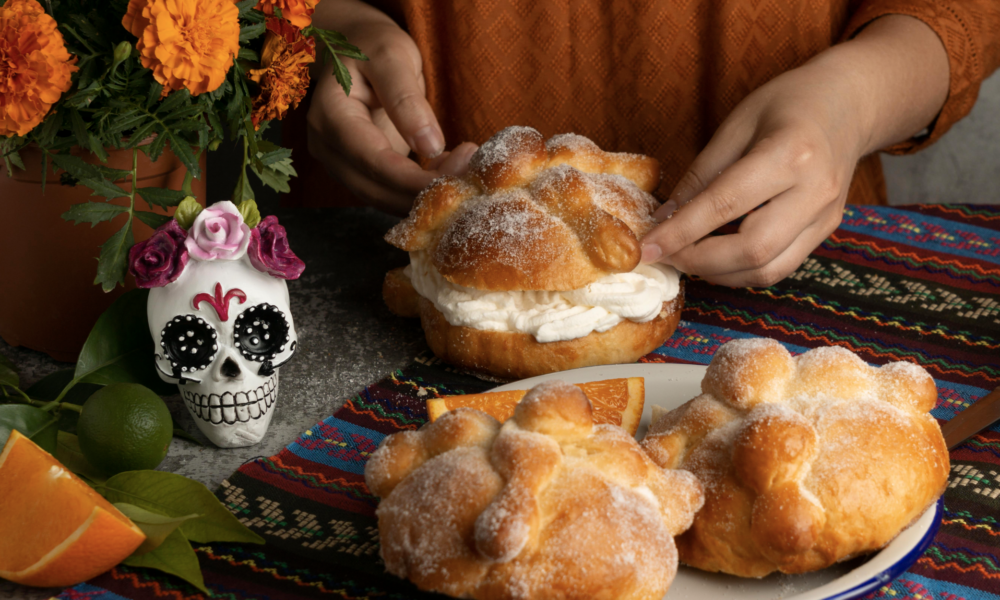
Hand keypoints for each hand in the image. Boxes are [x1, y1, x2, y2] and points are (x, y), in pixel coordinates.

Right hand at [307, 0, 476, 215]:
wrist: (355, 48)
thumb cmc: (373, 46)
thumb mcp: (392, 57)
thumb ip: (406, 99)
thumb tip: (429, 145)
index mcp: (331, 116)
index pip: (373, 161)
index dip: (414, 179)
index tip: (458, 175)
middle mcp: (328, 147)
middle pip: (376, 188)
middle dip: (424, 192)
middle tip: (471, 175)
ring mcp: (341, 162)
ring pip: (383, 198)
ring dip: (424, 196)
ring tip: (464, 172)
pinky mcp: (360, 170)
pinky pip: (388, 191)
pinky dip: (419, 190)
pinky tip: (448, 172)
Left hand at [639, 15, 948, 286]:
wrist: (850, 103)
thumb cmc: (788, 103)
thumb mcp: (736, 123)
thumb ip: (701, 175)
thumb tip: (665, 220)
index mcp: (790, 153)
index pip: (724, 206)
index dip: (680, 233)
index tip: (647, 248)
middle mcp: (815, 191)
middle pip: (751, 249)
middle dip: (698, 261)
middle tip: (665, 255)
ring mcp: (825, 216)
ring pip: (767, 269)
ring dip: (718, 273)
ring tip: (686, 258)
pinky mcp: (826, 231)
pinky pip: (780, 266)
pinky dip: (741, 270)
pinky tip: (716, 257)